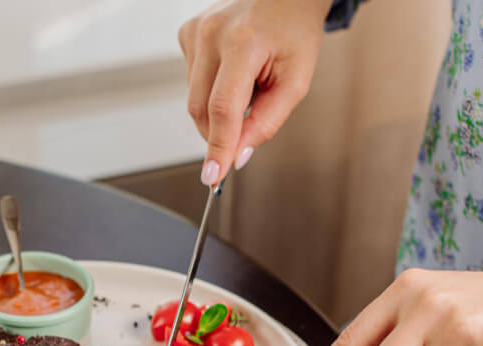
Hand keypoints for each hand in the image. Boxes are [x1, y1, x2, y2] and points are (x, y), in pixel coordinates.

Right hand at [178, 0, 331, 184]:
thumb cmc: (295, 30)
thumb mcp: (296, 80)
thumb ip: (267, 122)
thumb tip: (238, 155)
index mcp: (243, 42)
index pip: (222, 108)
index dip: (218, 147)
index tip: (213, 177)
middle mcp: (211, 34)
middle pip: (202, 109)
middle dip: (220, 132)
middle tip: (244, 133)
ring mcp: (195, 31)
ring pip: (195, 99)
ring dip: (219, 107)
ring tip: (248, 83)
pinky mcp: (186, 34)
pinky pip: (192, 81)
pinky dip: (211, 88)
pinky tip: (232, 70)